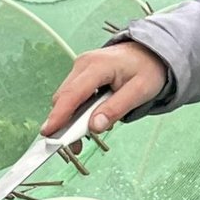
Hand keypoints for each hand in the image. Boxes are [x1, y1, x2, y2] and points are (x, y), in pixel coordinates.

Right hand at [42, 41, 167, 136]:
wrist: (150, 52)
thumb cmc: (147, 69)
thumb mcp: (140, 91)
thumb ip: (116, 108)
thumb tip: (93, 127)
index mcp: (98, 65)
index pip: (72, 94)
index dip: (58, 115)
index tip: (49, 134)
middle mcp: (84, 64)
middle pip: (64, 97)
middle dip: (63, 123)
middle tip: (73, 147)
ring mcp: (81, 67)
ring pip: (66, 97)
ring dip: (70, 118)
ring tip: (82, 138)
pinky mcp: (81, 73)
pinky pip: (72, 95)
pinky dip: (75, 110)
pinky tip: (86, 122)